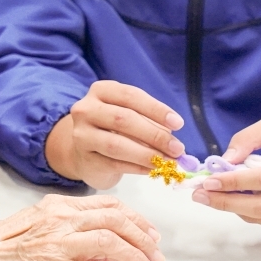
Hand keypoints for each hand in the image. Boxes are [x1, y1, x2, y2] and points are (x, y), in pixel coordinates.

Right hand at [0, 193, 164, 260]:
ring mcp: (57, 244)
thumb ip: (72, 231)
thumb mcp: (38, 225)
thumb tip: (105, 250)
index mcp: (57, 206)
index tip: (150, 232)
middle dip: (143, 237)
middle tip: (156, 255)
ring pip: (111, 242)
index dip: (136, 218)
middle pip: (116, 220)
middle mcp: (60, 220)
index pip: (108, 205)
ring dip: (138, 258)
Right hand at [45, 81, 185, 189]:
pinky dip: (138, 168)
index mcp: (101, 91)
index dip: (156, 109)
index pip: (130, 96)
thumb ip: (150, 122)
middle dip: (154, 135)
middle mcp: (86, 110)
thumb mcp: (130, 115)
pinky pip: (115, 164)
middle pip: (123, 119)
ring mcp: (82, 135)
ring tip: (168, 162)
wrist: (84, 151)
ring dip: (147, 155)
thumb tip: (174, 141)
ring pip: (117, 145)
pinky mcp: (85, 159)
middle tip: (177, 148)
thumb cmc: (113, 128)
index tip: (178, 124)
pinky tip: (153, 169)